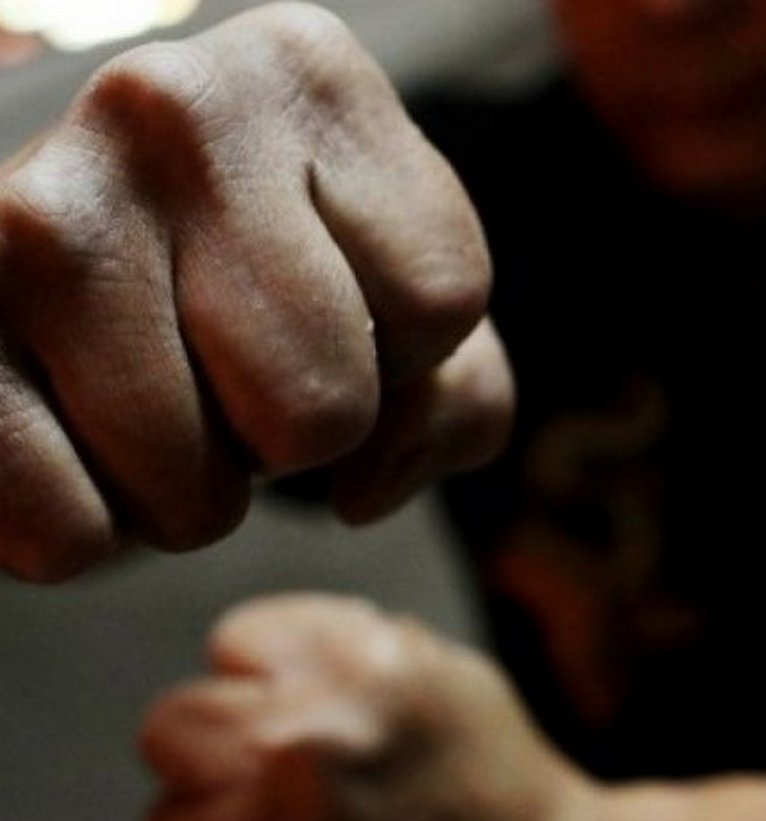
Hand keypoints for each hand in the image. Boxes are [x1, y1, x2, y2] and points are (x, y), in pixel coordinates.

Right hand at [0, 2, 511, 580]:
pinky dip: (87, 530)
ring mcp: (40, 211)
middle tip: (233, 374)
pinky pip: (69, 533)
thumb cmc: (275, 285)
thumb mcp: (409, 319)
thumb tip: (360, 490)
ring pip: (194, 483)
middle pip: (322, 404)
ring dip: (187, 488)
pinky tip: (73, 432)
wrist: (86, 256)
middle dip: (293, 435)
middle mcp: (173, 110)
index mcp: (312, 79)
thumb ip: (460, 402)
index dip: (405, 356)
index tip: (333, 310)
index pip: (442, 302)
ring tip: (152, 395)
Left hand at [138, 593, 604, 820]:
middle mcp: (301, 758)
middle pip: (173, 728)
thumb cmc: (488, 769)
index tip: (300, 691)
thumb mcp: (438, 666)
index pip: (235, 641)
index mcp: (357, 676)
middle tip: (280, 767)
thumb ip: (339, 640)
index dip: (266, 665)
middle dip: (219, 740)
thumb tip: (252, 652)